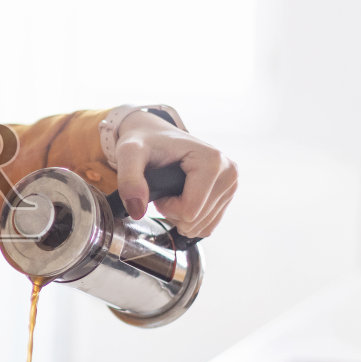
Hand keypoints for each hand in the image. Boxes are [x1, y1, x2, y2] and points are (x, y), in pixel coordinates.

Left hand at [110, 110, 237, 238]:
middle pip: (197, 221)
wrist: (153, 134)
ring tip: (171, 192)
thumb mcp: (129, 153)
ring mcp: (231, 184)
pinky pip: (208, 225)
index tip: (158, 186)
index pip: (189, 211)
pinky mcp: (228, 193)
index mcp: (213, 161)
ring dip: (180, 217)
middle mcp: (229, 172)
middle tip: (164, 189)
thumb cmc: (143, 141)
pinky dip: (190, 220)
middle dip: (173, 213)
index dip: (166, 206)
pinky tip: (182, 199)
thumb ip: (129, 179)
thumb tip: (137, 211)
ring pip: (203, 226)